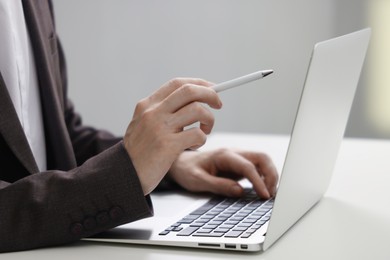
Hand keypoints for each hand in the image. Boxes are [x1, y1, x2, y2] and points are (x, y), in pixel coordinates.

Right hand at [124, 78, 221, 194]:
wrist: (122, 175)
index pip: (178, 84)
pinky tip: (194, 146)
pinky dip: (202, 139)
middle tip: (218, 105)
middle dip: (211, 95)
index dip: (199, 84)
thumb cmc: (139, 152)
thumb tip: (194, 101)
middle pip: (190, 91)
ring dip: (209, 120)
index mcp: (147, 105)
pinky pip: (197, 134)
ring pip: (198, 110)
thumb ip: (162, 112)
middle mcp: (153, 112)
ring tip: (205, 131)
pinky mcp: (168, 146)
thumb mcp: (143, 124)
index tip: (212, 88)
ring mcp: (160, 128)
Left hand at [168, 148, 278, 197]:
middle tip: (271, 194)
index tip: (264, 196)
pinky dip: (264, 177)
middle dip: (271, 175)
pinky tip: (265, 189)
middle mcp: (234, 153)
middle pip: (262, 158)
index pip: (248, 166)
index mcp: (224, 155)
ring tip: (270, 193)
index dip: (259, 181)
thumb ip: (218, 185)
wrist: (181, 163)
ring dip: (270, 175)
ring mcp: (238, 158)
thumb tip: (239, 191)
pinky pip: (257, 168)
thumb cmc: (187, 170)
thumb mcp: (198, 180)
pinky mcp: (239, 165)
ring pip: (262, 161)